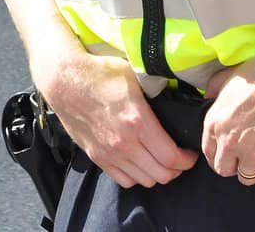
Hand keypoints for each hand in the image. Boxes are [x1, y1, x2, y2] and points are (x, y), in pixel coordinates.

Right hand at [37, 49, 196, 188]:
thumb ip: (155, 92)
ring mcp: (109, 153)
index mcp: (137, 122)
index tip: (190, 153)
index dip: (187, 159)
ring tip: (161, 161)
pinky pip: (124, 180)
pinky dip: (136, 176)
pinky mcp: (96, 157)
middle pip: (161, 174)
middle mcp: (124, 143)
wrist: (64, 80)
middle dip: (176, 169)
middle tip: (179, 158)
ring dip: (157, 174)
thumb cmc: (99, 73)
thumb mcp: (134, 75)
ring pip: (144, 181)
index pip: (171, 157)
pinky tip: (139, 163)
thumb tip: (175, 96)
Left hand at [200, 60, 254, 189]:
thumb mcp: (227, 77)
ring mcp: (252, 154)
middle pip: (225, 170)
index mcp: (215, 124)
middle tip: (248, 157)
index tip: (230, 154)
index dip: (220, 156)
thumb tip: (208, 96)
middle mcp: (229, 142)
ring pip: (247, 178)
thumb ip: (213, 89)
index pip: (209, 153)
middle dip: (235, 166)